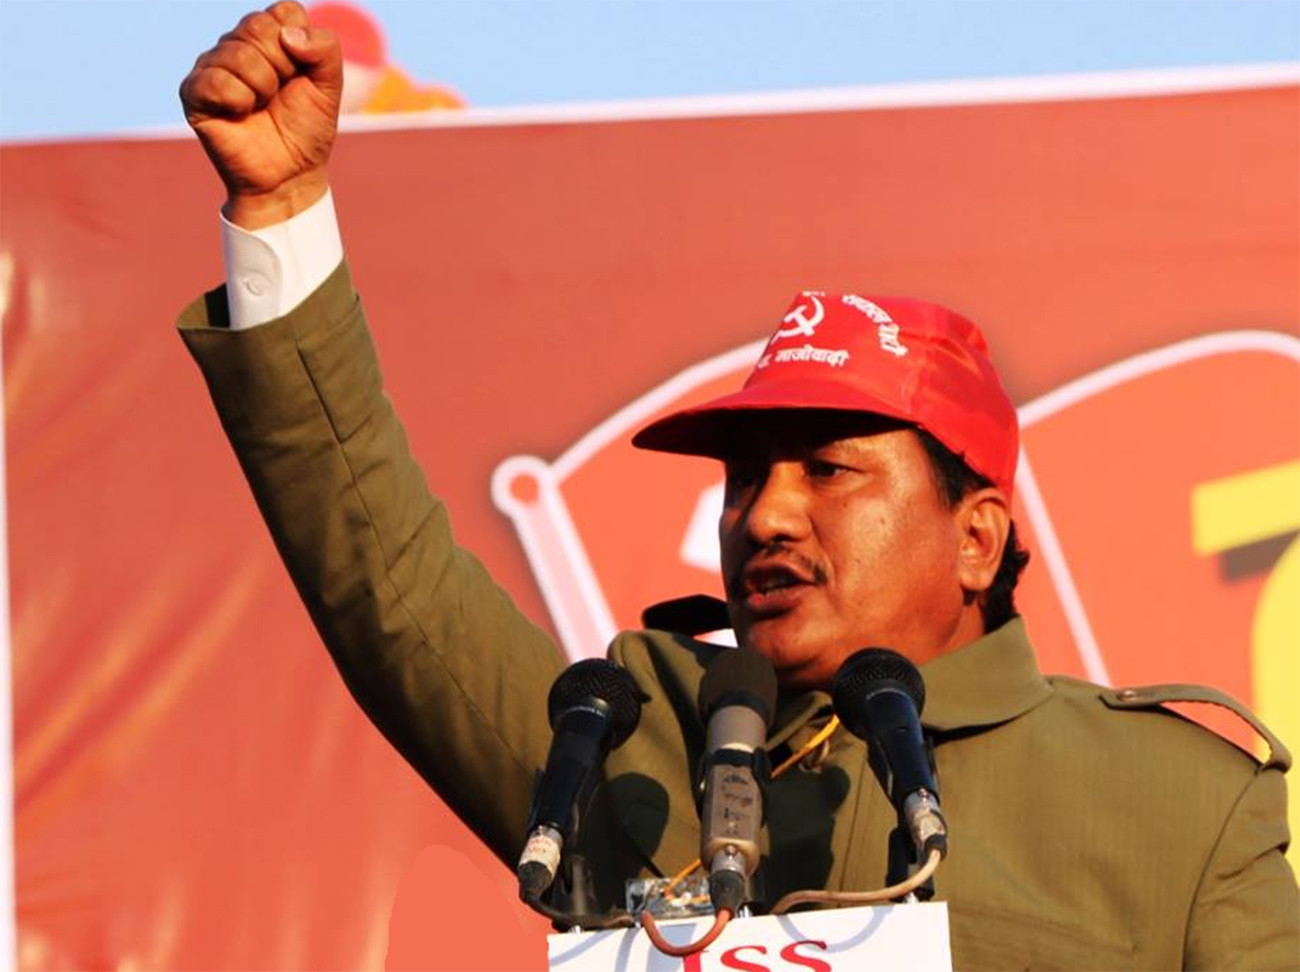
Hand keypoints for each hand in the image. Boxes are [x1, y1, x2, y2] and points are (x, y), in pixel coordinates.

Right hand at [179, 1, 341, 227]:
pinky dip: (238, 100)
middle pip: (258, 26)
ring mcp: (212, 65)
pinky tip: (240, 114)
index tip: (301, 75)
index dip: (301, 46)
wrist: (290, 175)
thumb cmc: (307, 129)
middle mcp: (237, 44)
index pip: (284, 11)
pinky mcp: (193, 92)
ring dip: (262, 87)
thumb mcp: (330, 86)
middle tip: (280, 95)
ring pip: (238, 53)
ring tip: (262, 107)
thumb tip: (287, 35)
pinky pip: (215, 79)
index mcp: (270, 36)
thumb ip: (325, 48)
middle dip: (282, 67)